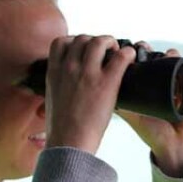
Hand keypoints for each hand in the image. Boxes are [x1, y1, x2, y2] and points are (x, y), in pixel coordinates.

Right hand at [44, 35, 134, 152]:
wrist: (69, 142)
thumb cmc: (62, 128)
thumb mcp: (51, 100)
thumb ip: (57, 87)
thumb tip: (63, 88)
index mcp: (54, 72)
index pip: (60, 42)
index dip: (74, 42)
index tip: (83, 50)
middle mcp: (69, 68)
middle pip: (82, 39)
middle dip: (95, 41)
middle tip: (105, 51)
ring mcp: (88, 73)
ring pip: (99, 42)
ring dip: (110, 42)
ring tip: (117, 51)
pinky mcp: (107, 82)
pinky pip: (121, 57)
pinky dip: (128, 53)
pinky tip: (131, 58)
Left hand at [117, 45, 182, 176]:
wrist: (175, 143)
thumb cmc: (151, 132)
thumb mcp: (132, 117)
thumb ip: (121, 106)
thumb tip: (104, 90)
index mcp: (140, 88)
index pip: (132, 65)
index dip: (127, 55)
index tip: (121, 50)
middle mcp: (154, 82)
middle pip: (148, 58)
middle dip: (143, 50)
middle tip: (141, 48)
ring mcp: (170, 81)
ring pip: (163, 58)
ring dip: (159, 51)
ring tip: (155, 51)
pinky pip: (180, 64)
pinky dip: (175, 56)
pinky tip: (171, 55)